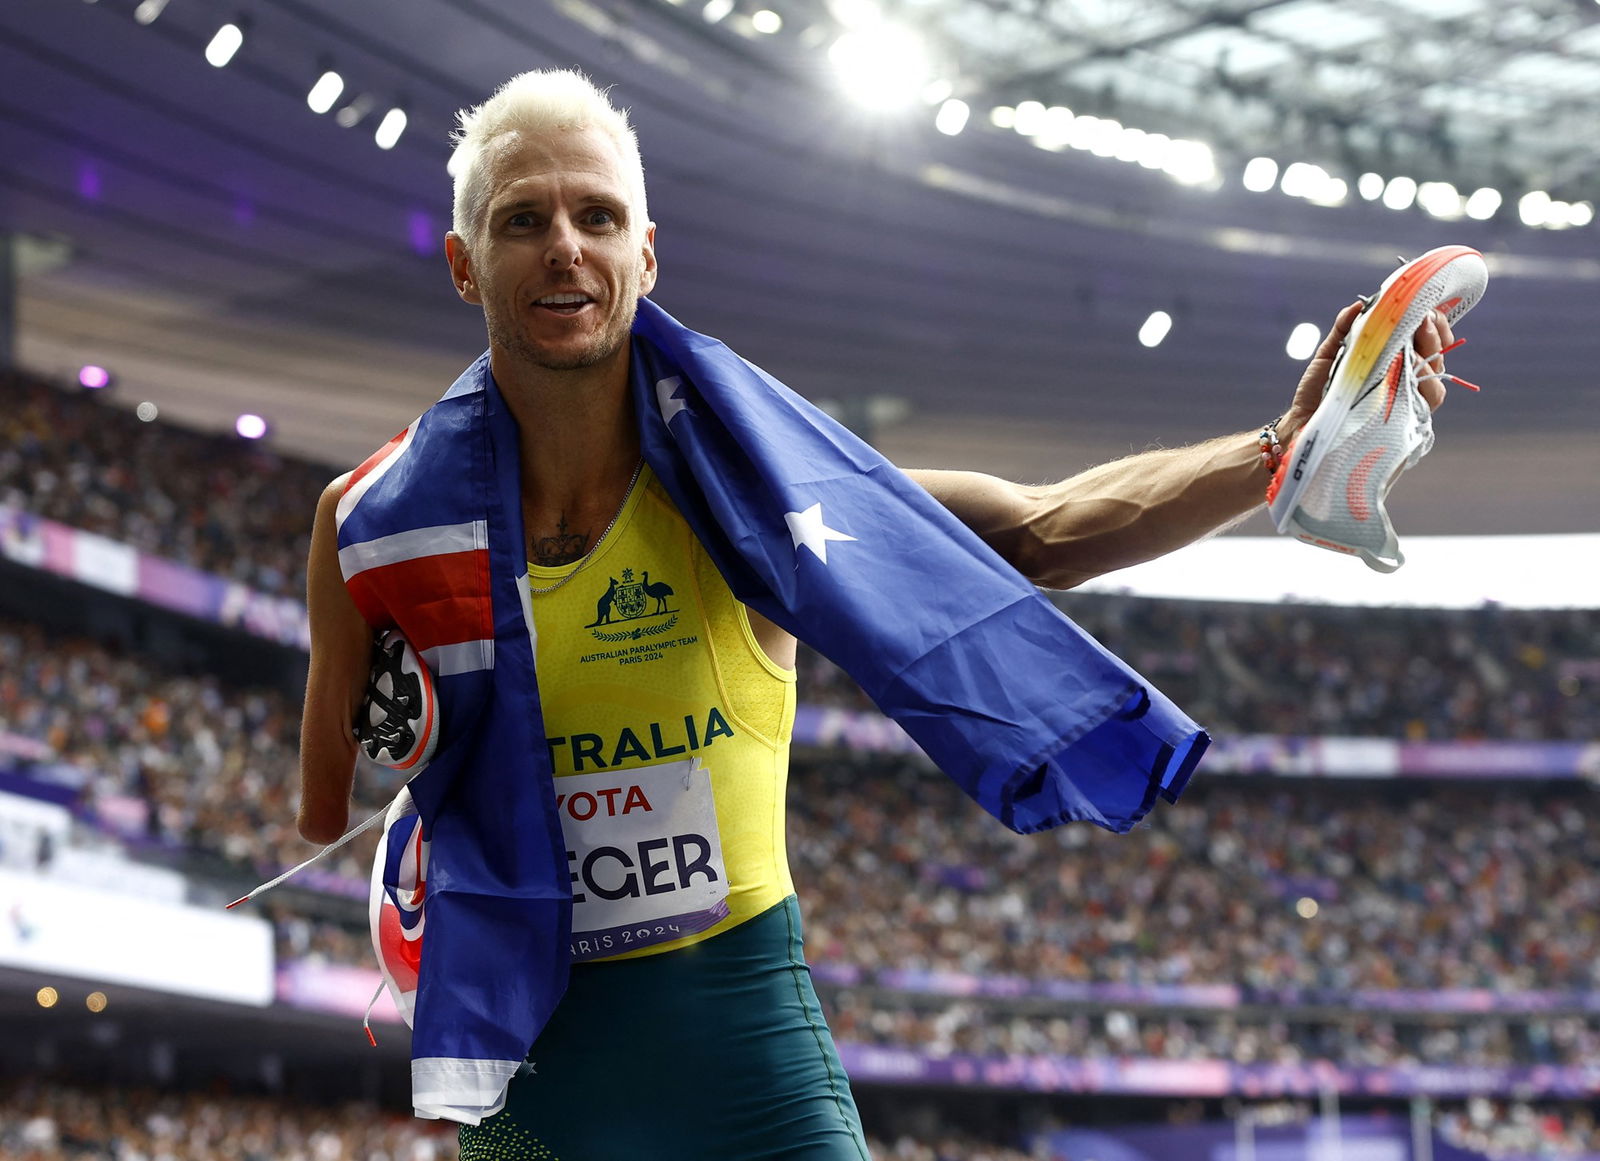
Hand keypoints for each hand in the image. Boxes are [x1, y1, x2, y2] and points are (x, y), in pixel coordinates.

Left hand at [1279, 301, 1455, 441]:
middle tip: (1424, 320)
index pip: (1428, 343)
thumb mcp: (1330, 353)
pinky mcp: (1397, 427)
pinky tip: (1411, 369)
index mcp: (1395, 364)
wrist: (1301, 424)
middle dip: (1435, 337)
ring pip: (1435, 386)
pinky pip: (1420, 407)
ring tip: (1418, 343)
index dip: (1434, 325)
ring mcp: (1404, 407)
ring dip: (1431, 360)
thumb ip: (1345, 328)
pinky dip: (1420, 387)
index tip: (1427, 309)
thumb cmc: (1318, 391)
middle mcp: (1405, 385)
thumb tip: (1361, 304)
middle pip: (1437, 361)